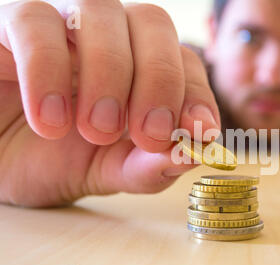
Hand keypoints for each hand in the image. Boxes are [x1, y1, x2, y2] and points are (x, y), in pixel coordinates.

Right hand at [0, 0, 220, 207]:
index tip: (199, 131)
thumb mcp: (106, 170)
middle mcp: (108, 39)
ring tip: (95, 130)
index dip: (197, 93)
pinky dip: (48, 69)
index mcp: (139, 71)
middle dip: (159, 79)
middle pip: (152, 22)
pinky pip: (33, 20)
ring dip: (109, 72)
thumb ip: (146, 166)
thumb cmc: (52, 160)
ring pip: (100, 9)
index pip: (185, 62)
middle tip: (148, 135)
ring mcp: (62, 26)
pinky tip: (50, 121)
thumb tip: (191, 156)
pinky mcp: (12, 25)